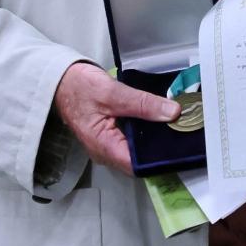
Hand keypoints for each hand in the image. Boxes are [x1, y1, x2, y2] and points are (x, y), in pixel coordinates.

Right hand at [53, 62, 179, 174]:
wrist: (60, 80)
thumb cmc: (79, 87)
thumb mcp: (113, 93)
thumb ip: (143, 103)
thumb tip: (173, 112)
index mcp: (104, 147)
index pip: (138, 165)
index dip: (160, 158)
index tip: (180, 146)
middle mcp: (107, 152)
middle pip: (140, 159)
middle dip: (161, 147)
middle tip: (184, 131)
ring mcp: (109, 144)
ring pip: (138, 149)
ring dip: (155, 138)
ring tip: (177, 124)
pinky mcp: (111, 135)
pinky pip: (133, 139)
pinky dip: (146, 130)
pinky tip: (160, 119)